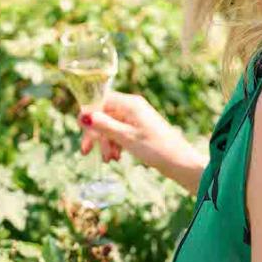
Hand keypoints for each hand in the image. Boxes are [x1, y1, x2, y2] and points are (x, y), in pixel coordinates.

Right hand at [78, 91, 206, 191]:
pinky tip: (116, 158)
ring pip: (111, 126)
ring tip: (109, 160)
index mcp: (129, 103)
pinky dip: (115, 144)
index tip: (81, 132)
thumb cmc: (154, 147)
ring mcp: (136, 118)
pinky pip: (120, 132)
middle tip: (86, 152)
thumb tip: (83, 115)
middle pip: (104, 115)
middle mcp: (132, 107)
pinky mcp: (139, 129)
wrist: (179, 161)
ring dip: (106, 142)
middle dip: (96, 134)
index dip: (89, 115)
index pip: (101, 100)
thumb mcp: (125, 137)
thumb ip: (103, 125)